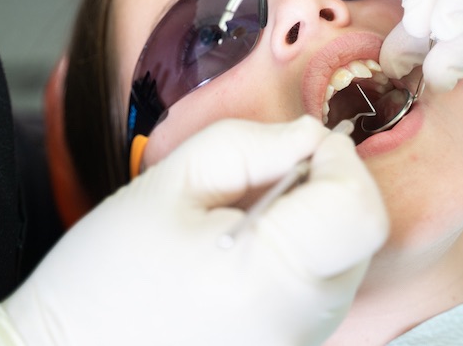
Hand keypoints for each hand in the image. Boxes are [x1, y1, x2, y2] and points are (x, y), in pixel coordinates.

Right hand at [0, 117, 387, 345]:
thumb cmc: (102, 277)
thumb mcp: (168, 183)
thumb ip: (248, 145)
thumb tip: (308, 136)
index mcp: (271, 280)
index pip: (359, 209)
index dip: (337, 160)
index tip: (297, 146)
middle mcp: (302, 325)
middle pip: (359, 232)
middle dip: (322, 186)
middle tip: (255, 180)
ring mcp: (299, 345)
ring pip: (344, 258)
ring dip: (310, 219)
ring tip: (238, 220)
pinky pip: (321, 288)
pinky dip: (298, 254)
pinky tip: (243, 253)